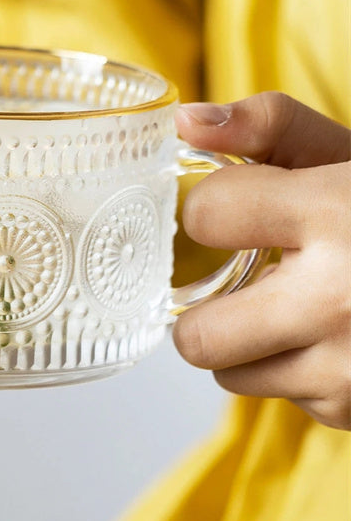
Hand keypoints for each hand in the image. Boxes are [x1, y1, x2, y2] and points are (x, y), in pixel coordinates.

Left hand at [172, 92, 350, 429]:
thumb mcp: (344, 150)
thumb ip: (265, 124)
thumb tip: (185, 122)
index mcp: (334, 213)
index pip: (205, 215)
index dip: (211, 208)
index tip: (234, 210)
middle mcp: (342, 298)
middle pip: (198, 337)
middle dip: (204, 310)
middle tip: (234, 286)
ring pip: (232, 375)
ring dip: (247, 346)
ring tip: (289, 309)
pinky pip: (288, 398)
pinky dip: (298, 371)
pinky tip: (333, 338)